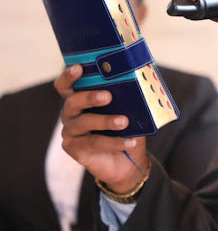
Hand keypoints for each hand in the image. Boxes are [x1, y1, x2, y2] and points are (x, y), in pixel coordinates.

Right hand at [55, 65, 148, 193]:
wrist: (127, 162)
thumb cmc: (126, 129)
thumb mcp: (128, 111)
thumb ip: (126, 98)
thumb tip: (138, 82)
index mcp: (80, 99)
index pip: (66, 85)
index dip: (68, 76)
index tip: (78, 68)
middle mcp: (71, 114)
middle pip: (72, 102)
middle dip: (89, 97)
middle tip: (108, 96)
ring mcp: (70, 132)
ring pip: (84, 123)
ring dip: (105, 121)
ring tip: (124, 122)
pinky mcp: (74, 149)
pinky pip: (93, 143)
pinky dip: (114, 142)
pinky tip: (130, 142)